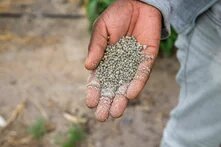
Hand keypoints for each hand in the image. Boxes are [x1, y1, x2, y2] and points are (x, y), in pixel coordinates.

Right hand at [85, 0, 161, 120]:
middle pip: (112, 87)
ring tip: (116, 113)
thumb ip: (96, 47)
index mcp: (105, 59)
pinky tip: (131, 94)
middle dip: (107, 101)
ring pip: (127, 85)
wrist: (139, 4)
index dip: (93, 91)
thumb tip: (87, 67)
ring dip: (122, 99)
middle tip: (102, 117)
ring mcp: (133, 63)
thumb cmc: (117, 15)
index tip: (90, 103)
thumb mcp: (101, 29)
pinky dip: (137, 83)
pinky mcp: (146, 59)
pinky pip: (142, 73)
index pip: (98, 79)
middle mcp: (119, 65)